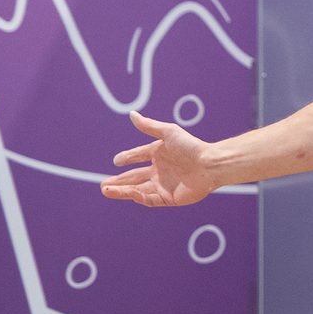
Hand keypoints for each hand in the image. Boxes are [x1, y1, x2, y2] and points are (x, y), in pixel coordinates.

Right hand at [100, 111, 216, 206]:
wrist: (209, 164)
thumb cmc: (191, 146)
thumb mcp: (168, 132)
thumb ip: (149, 126)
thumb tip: (131, 114)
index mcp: (159, 154)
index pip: (138, 156)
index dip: (127, 158)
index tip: (116, 161)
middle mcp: (159, 171)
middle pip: (134, 177)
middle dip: (118, 181)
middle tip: (103, 185)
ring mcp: (164, 185)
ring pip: (138, 190)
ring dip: (122, 191)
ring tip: (106, 190)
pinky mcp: (169, 198)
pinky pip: (150, 199)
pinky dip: (138, 197)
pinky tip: (128, 194)